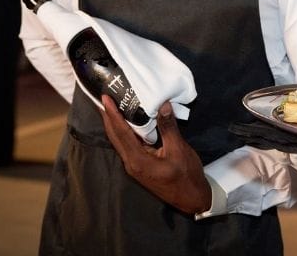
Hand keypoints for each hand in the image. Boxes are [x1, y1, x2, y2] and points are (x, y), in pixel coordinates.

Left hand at [100, 97, 211, 214]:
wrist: (192, 198)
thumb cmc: (186, 176)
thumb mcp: (179, 150)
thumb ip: (168, 128)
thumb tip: (163, 105)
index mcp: (137, 160)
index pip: (121, 133)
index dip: (112, 114)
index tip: (105, 98)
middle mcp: (131, 163)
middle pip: (115, 136)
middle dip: (108, 117)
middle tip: (105, 97)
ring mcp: (134, 165)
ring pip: (120, 141)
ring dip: (115, 123)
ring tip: (113, 105)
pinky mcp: (140, 165)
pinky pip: (128, 144)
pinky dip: (125, 131)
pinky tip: (130, 121)